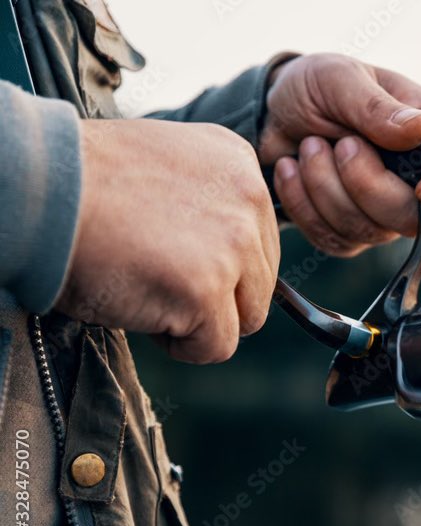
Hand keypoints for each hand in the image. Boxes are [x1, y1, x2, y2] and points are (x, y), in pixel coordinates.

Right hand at [57, 119, 278, 363]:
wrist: (37, 190)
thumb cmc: (85, 185)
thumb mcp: (169, 171)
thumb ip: (212, 204)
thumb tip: (235, 260)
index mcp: (239, 162)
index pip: (259, 240)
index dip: (215, 262)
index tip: (166, 248)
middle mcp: (250, 197)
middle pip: (261, 281)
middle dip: (214, 294)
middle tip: (154, 275)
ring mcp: (234, 244)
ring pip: (247, 316)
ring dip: (201, 321)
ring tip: (149, 291)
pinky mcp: (208, 288)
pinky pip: (217, 346)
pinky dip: (181, 345)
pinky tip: (143, 309)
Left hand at [260, 54, 420, 256]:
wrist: (271, 112)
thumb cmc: (317, 88)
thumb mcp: (341, 78)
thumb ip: (377, 106)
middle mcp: (415, 185)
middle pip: (411, 218)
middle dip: (364, 184)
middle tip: (339, 142)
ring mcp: (381, 215)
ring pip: (364, 230)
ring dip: (324, 184)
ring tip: (309, 144)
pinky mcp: (346, 234)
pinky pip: (330, 238)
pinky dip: (302, 200)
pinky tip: (291, 167)